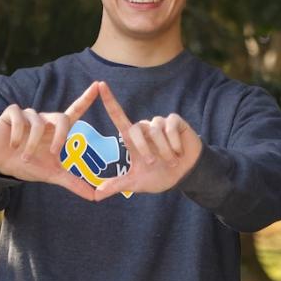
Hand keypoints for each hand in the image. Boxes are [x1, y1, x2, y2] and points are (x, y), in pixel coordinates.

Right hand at [0, 82, 101, 201]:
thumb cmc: (27, 165)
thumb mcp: (52, 176)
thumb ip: (74, 183)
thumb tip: (96, 198)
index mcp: (57, 130)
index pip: (75, 111)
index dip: (86, 98)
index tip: (99, 85)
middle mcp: (45, 119)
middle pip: (62, 118)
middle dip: (60, 137)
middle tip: (54, 154)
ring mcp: (28, 115)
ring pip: (38, 124)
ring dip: (33, 145)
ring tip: (24, 157)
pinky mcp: (11, 113)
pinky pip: (20, 119)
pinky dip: (18, 135)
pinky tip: (12, 145)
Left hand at [93, 81, 203, 198]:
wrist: (185, 176)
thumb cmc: (160, 177)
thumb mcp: (136, 183)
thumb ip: (117, 185)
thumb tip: (95, 195)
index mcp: (133, 139)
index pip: (118, 116)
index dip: (109, 101)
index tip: (100, 85)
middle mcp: (145, 128)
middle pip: (137, 128)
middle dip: (145, 148)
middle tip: (153, 162)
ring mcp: (161, 124)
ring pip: (156, 129)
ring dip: (163, 148)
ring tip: (172, 160)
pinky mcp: (176, 122)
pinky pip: (170, 126)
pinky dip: (174, 141)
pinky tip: (179, 151)